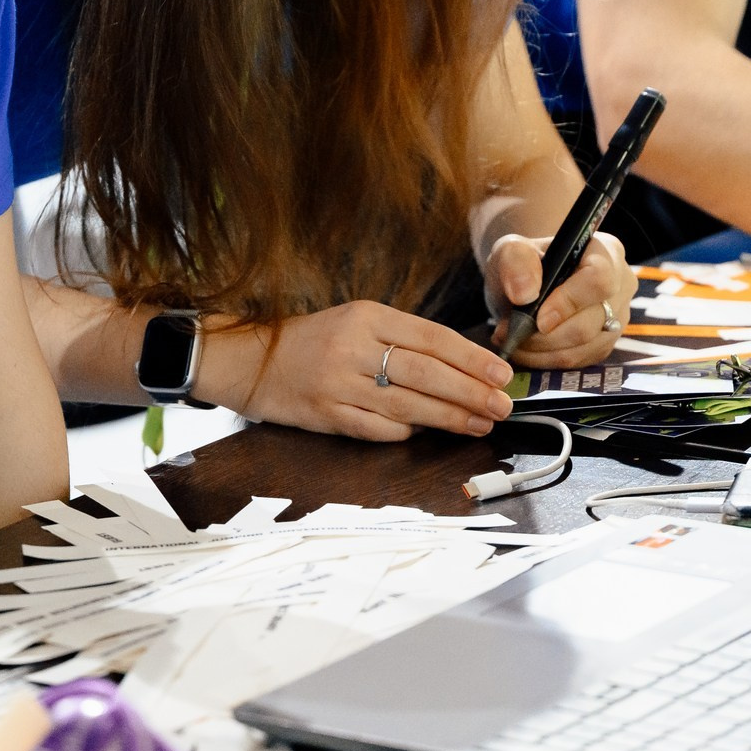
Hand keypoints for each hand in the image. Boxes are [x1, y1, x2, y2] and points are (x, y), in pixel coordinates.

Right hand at [199, 301, 512, 443]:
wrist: (249, 360)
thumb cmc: (312, 339)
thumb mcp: (355, 321)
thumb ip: (401, 338)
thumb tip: (461, 364)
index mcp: (366, 316)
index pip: (431, 337)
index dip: (471, 358)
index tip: (501, 372)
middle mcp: (353, 347)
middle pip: (425, 373)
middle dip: (470, 392)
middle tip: (502, 405)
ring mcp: (338, 384)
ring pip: (407, 405)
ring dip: (450, 417)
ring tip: (480, 423)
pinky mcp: (327, 415)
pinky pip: (378, 428)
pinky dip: (407, 433)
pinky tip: (431, 434)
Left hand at [485, 231, 632, 367]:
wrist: (527, 283)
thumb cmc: (524, 263)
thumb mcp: (511, 250)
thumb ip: (516, 262)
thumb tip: (525, 294)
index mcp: (605, 252)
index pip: (599, 280)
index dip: (569, 302)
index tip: (537, 317)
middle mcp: (620, 285)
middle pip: (592, 322)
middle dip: (547, 334)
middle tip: (511, 332)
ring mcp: (616, 317)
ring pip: (585, 347)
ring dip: (542, 350)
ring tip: (513, 338)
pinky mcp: (604, 344)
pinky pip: (579, 361)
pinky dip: (547, 359)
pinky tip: (526, 348)